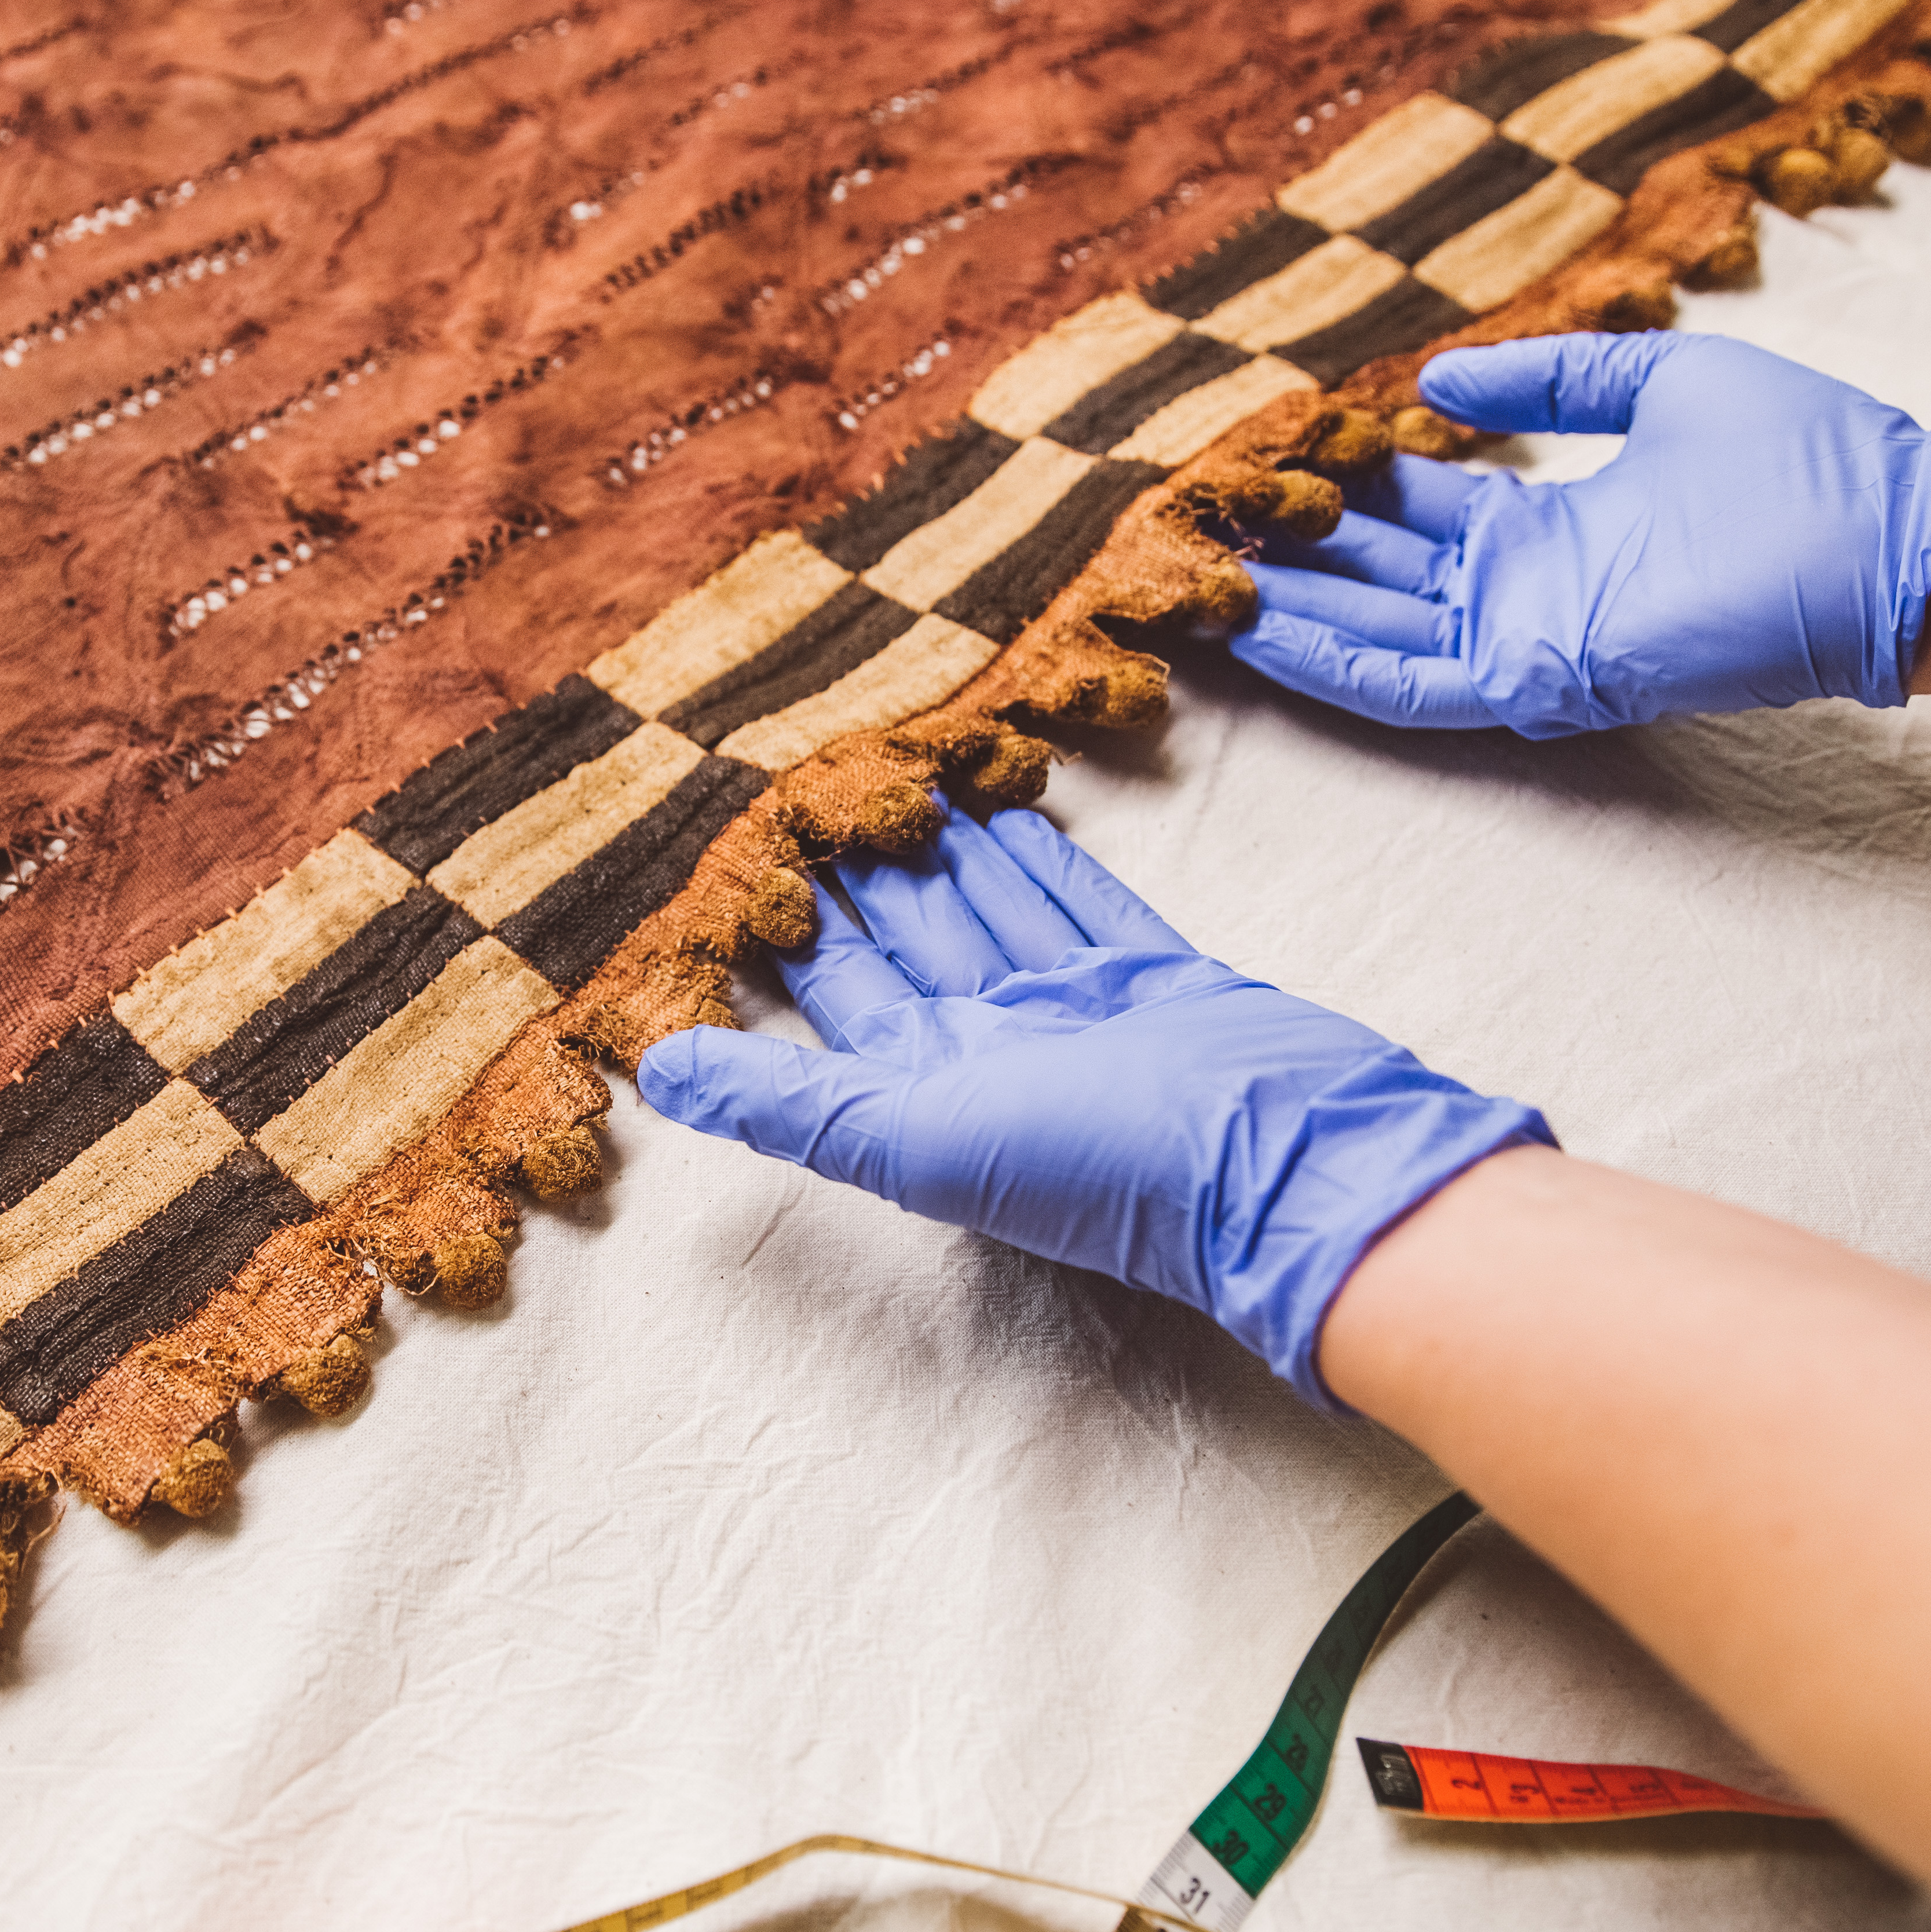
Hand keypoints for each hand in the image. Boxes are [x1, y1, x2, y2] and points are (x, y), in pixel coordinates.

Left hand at [636, 808, 1546, 1402]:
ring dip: (940, 843)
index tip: (737, 846)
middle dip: (858, 863)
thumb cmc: (1099, 1163)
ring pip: (989, 905)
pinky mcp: (1156, 975)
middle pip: (910, 936)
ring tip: (891, 768)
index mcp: (930, 1088)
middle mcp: (998, 1047)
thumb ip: (786, 1103)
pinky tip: (1006, 806)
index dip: (786, 921)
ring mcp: (1080, 1009)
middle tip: (807, 774)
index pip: (839, 988)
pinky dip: (1039, 856)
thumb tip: (649, 1072)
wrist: (1281, 1163)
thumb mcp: (914, 1139)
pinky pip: (1078, 899)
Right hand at [1230, 331, 1930, 736]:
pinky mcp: (1541, 679)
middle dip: (1288, 555)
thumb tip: (1434, 378)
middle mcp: (1522, 592)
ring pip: (1374, 636)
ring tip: (1192, 579)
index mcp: (1549, 527)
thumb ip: (1549, 380)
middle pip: (1374, 579)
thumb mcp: (1658, 384)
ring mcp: (1526, 641)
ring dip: (1285, 613)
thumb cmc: (1804, 460)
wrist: (1888, 539)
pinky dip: (1333, 663)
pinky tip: (1259, 632)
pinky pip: (1414, 685)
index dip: (1338, 486)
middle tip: (1193, 524)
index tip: (1264, 453)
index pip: (1413, 514)